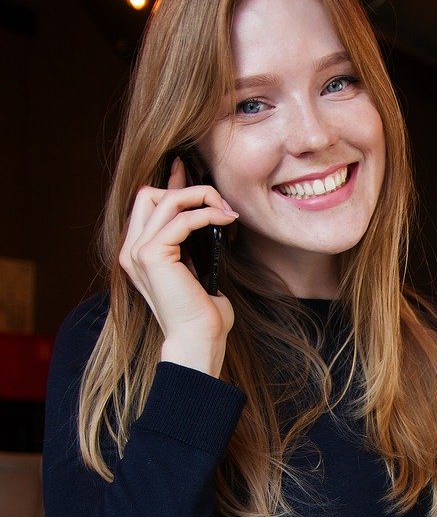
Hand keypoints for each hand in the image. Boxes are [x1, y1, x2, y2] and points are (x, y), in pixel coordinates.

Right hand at [119, 157, 238, 375]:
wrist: (197, 341)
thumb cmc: (202, 312)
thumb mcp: (196, 268)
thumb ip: (191, 242)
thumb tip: (206, 213)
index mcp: (137, 253)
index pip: (148, 203)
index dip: (172, 184)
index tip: (196, 175)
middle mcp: (130, 250)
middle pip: (150, 193)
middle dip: (187, 190)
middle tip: (219, 203)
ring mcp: (137, 252)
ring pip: (166, 199)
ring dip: (201, 197)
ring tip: (226, 211)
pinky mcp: (152, 256)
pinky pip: (182, 218)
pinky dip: (206, 214)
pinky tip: (225, 220)